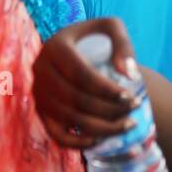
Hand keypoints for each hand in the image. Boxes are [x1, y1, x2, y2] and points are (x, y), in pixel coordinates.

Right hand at [32, 17, 140, 148]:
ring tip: (127, 126)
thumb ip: (123, 43)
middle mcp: (40, 69)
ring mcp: (38, 93)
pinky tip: (100, 140)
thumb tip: (127, 73)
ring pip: (68, 118)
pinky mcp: (41, 112)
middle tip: (133, 112)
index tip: (131, 97)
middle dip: (108, 110)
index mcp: (55, 46)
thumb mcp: (111, 28)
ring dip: (101, 127)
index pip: (81, 75)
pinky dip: (77, 143)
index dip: (107, 90)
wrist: (79, 52)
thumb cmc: (98, 39)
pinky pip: (55, 134)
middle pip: (75, 99)